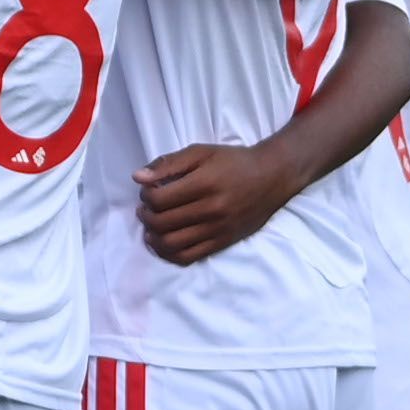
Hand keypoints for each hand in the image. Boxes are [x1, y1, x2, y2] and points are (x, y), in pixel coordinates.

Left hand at [133, 140, 293, 266]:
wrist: (272, 177)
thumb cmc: (234, 162)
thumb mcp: (201, 152)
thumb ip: (168, 163)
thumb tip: (137, 177)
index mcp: (204, 184)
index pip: (159, 199)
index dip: (145, 196)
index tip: (147, 191)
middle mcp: (211, 210)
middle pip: (162, 223)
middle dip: (146, 216)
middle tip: (146, 208)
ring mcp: (217, 229)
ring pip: (171, 244)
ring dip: (153, 236)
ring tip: (151, 226)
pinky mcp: (222, 242)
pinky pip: (188, 256)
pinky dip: (169, 253)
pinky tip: (163, 242)